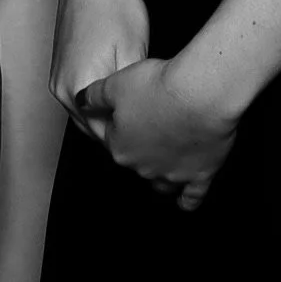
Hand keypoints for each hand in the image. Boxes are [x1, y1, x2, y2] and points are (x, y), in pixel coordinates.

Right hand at [50, 0, 150, 143]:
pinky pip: (82, 98)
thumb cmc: (112, 3)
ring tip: (141, 115)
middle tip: (153, 133)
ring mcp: (59, 80)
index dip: (133, 140)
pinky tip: (123, 94)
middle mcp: (62, 90)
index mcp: (79, 91)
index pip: (106, 137)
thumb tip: (141, 119)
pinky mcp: (61, 69)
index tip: (155, 140)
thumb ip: (131, 95)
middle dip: (121, 133)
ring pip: (88, 114)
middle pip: (94, 128)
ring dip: (110, 118)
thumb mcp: (134, 52)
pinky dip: (101, 102)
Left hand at [78, 55, 238, 211]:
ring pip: (160, 182)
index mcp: (120, 146)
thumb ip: (94, 94)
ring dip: (159, 174)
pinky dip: (187, 198)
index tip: (128, 107)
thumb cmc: (160, 87)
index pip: (112, 136)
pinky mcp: (199, 175)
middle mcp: (143, 166)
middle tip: (153, 119)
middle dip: (141, 143)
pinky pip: (191, 196)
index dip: (119, 119)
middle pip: (136, 158)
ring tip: (163, 161)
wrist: (199, 95)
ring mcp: (172, 173)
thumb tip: (81, 101)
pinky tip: (185, 199)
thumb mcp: (117, 82)